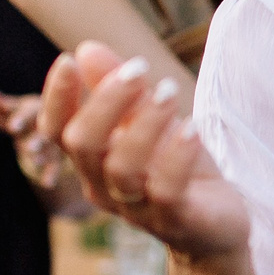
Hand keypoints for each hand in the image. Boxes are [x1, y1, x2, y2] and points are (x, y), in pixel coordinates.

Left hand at [0, 87, 60, 189]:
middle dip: (35, 140)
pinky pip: (55, 166)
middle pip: (41, 132)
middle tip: (29, 148)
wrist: (58, 119)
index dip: (19, 120)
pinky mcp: (56, 157)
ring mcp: (53, 141)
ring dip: (42, 155)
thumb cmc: (27, 114)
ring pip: (49, 149)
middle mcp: (46, 125)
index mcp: (35, 110)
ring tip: (36, 162)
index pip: (26, 114)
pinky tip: (47, 184)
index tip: (11, 127)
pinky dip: (51, 174)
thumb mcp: (13, 108)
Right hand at [42, 41, 249, 259]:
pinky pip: (166, 190)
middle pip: (83, 144)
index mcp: (94, 162)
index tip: (67, 59)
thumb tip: (86, 49)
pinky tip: (192, 129)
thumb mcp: (151, 122)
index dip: (56, 98)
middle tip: (138, 67)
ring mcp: (138, 208)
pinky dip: (176, 155)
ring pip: (122, 167)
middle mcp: (106, 187)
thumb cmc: (178, 169)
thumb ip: (122, 92)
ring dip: (145, 123)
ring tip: (168, 91)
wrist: (216, 226)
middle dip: (106, 100)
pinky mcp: (175, 220)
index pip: (58, 132)